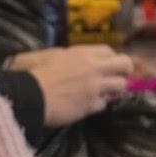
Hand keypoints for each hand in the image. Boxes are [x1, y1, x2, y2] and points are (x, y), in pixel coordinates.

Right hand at [17, 45, 134, 126]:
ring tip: (103, 92)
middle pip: (124, 65)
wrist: (30, 95)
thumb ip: (72, 57)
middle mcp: (94, 68)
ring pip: (121, 86)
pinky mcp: (92, 105)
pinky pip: (104, 104)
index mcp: (83, 54)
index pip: (110, 51)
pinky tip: (86, 104)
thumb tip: (82, 60)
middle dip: (125, 71)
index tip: (109, 64)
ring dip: (113, 89)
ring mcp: (95, 87)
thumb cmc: (36, 73)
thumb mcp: (53, 55)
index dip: (112, 58)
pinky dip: (97, 104)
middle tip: (118, 77)